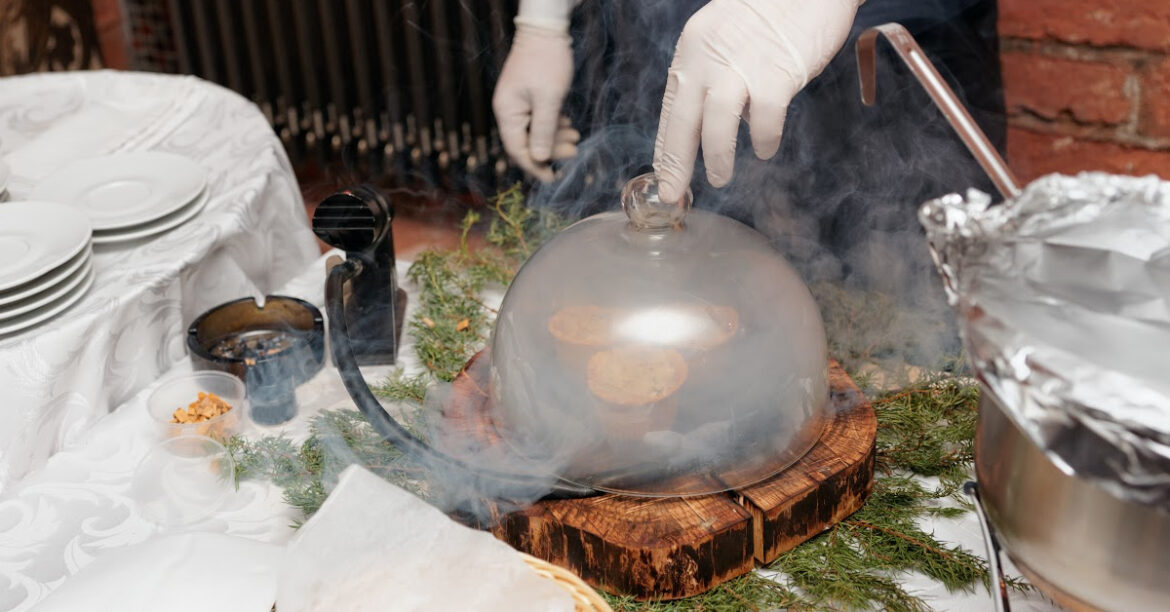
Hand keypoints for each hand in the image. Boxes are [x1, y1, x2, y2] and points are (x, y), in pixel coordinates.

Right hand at [492, 24, 580, 181]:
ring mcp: (518, 104)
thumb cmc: (546, 61)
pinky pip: (540, 119)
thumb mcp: (548, 99)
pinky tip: (568, 125)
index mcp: (507, 112)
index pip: (517, 150)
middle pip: (527, 142)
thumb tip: (538, 159)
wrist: (545, 30)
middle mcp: (509, 111)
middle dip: (550, 150)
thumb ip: (543, 131)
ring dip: (555, 138)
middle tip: (574, 152)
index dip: (534, 166)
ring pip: (536, 131)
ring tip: (575, 137)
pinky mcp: (529, 97)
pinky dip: (554, 125)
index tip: (552, 178)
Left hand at [653, 0, 861, 202]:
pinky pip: (764, 120)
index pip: (672, 108)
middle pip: (683, 121)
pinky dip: (763, 140)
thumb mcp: (726, 36)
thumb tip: (714, 121)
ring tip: (720, 178)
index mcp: (692, 50)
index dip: (666, 146)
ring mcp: (741, 65)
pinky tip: (765, 148)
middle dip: (676, 165)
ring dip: (716, 158)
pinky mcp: (776, 73)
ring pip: (716, 125)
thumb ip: (714, 74)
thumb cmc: (773, 11)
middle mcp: (709, 58)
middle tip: (674, 194)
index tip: (662, 175)